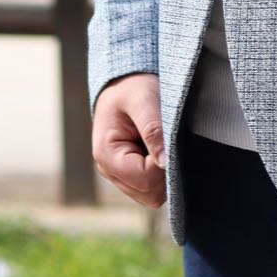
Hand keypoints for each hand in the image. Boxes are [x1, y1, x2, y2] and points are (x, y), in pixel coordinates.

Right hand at [92, 72, 166, 207]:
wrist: (125, 82)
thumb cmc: (132, 86)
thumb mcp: (143, 99)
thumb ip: (153, 130)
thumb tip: (165, 163)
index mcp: (107, 154)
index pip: (145, 180)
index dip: (164, 166)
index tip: (170, 141)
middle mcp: (109, 170)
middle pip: (148, 194)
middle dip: (164, 173)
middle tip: (169, 142)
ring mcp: (119, 174)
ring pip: (151, 195)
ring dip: (163, 174)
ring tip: (162, 144)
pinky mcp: (130, 173)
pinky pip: (151, 187)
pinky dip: (161, 173)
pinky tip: (160, 150)